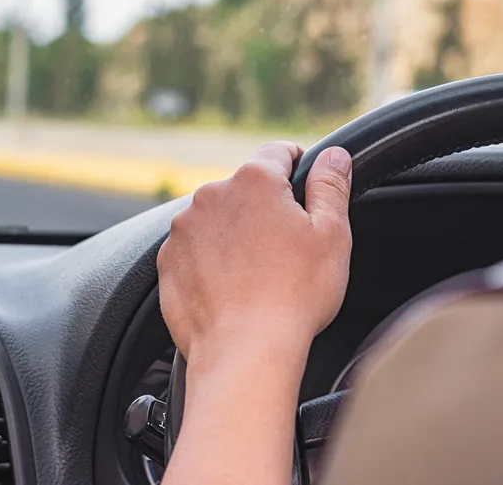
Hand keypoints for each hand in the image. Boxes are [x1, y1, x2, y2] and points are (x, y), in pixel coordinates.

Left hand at [157, 142, 353, 369]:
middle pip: (246, 189)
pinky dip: (211, 261)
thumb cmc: (294, 296)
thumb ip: (331, 186)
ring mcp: (184, 228)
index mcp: (254, 181)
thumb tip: (334, 155)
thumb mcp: (331, 236)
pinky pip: (195, 250)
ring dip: (235, 234)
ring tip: (259, 274)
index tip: (305, 183)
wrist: (244, 351)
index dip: (297, 163)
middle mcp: (212, 195)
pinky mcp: (168, 260)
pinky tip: (233, 288)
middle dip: (266, 208)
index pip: (278, 152)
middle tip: (288, 247)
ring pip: (218, 219)